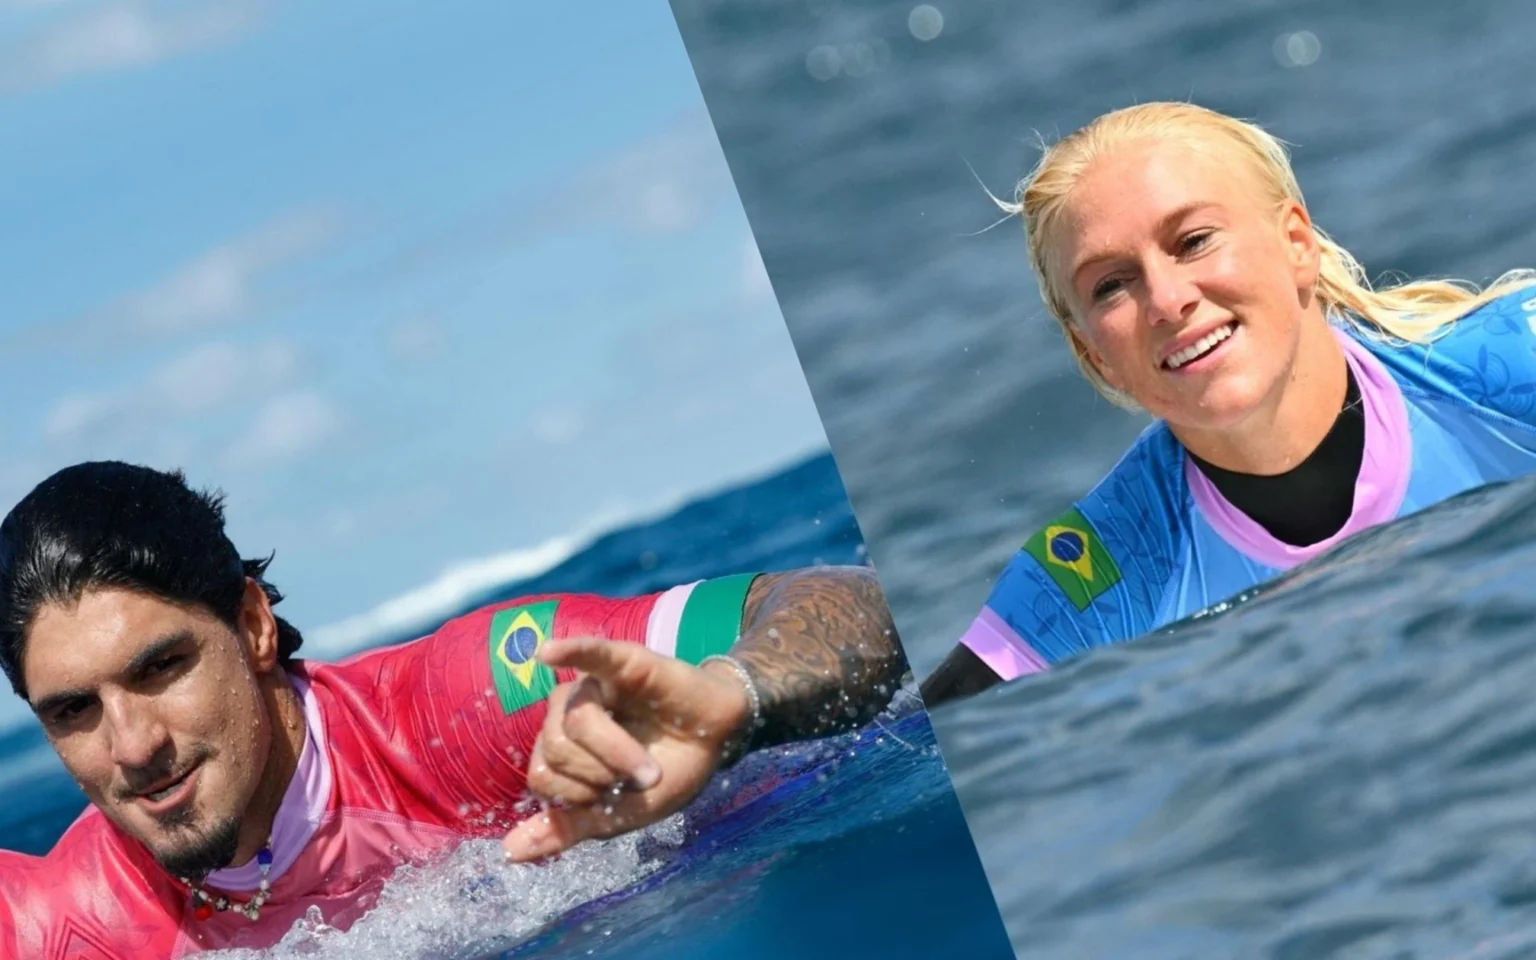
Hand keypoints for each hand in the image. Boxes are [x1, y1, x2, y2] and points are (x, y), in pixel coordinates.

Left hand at [501, 637, 750, 862]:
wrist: (718, 745)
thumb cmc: (666, 772)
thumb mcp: (615, 814)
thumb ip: (564, 830)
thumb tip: (509, 852)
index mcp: (560, 743)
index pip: (541, 775)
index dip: (578, 796)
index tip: (614, 796)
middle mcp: (569, 710)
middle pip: (554, 748)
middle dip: (600, 775)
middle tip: (639, 778)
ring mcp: (595, 683)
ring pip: (576, 721)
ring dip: (618, 754)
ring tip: (650, 765)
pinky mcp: (625, 662)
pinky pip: (591, 654)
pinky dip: (569, 651)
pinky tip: (547, 653)